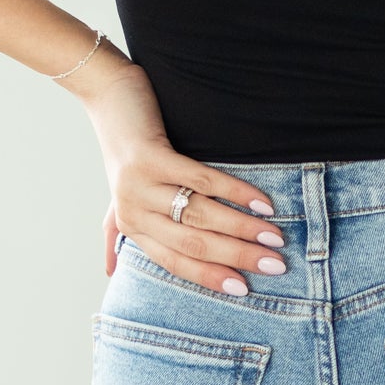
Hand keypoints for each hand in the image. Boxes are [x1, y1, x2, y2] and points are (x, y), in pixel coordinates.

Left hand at [77, 54, 287, 295]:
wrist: (108, 95)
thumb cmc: (125, 148)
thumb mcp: (120, 196)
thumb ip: (117, 232)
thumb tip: (108, 272)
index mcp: (133, 227)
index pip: (177, 263)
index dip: (212, 278)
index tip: (246, 289)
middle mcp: (134, 212)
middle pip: (194, 244)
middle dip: (239, 257)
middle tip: (275, 266)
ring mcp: (140, 185)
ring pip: (201, 215)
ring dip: (244, 228)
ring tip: (276, 237)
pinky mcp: (151, 157)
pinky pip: (201, 181)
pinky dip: (236, 193)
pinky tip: (262, 203)